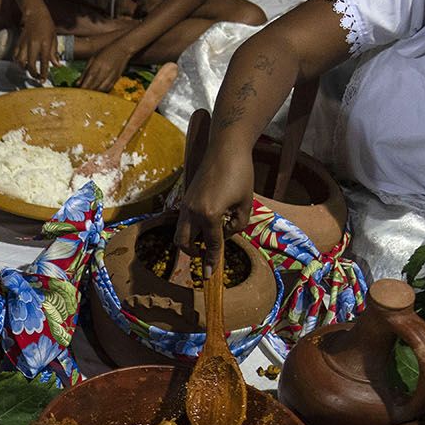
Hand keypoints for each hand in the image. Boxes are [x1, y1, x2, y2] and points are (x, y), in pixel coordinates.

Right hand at [17, 17, 60, 79]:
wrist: (35, 14)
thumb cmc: (47, 25)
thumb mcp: (54, 38)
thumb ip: (54, 53)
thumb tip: (57, 65)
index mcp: (45, 43)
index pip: (44, 61)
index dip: (44, 72)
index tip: (43, 80)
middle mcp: (33, 44)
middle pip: (31, 64)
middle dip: (33, 74)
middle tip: (37, 78)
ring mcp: (24, 44)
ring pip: (21, 61)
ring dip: (24, 68)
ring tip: (29, 70)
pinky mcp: (19, 42)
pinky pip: (15, 55)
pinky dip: (17, 61)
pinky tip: (21, 64)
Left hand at [77, 43, 131, 92]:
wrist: (122, 49)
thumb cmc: (105, 52)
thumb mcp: (92, 58)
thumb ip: (85, 71)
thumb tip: (78, 83)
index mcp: (98, 64)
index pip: (89, 78)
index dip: (84, 86)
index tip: (79, 91)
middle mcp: (106, 70)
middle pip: (95, 85)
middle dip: (88, 91)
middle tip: (82, 95)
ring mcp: (112, 75)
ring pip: (102, 88)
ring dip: (95, 93)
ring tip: (90, 95)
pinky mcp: (117, 78)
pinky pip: (109, 88)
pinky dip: (103, 91)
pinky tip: (98, 92)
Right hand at [173, 149, 254, 267]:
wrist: (225, 148)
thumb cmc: (241, 174)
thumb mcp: (245, 204)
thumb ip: (236, 225)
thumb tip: (226, 234)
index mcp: (209, 214)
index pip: (212, 244)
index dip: (213, 261)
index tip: (210, 277)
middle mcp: (192, 211)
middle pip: (183, 243)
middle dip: (194, 253)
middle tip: (208, 256)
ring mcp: (186, 204)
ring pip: (180, 232)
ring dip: (191, 240)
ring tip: (210, 238)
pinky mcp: (186, 198)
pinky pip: (183, 221)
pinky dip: (192, 228)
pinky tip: (208, 222)